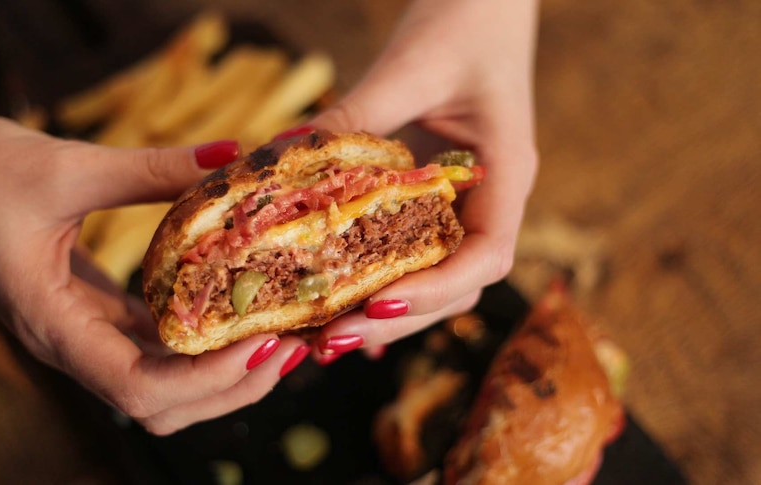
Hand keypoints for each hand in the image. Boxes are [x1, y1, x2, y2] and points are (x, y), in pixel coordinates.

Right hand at [0, 108, 309, 434]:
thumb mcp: (67, 166)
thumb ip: (151, 169)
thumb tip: (230, 157)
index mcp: (52, 324)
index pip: (140, 389)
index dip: (208, 380)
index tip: (264, 343)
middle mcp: (69, 342)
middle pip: (160, 404)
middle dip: (228, 386)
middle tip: (287, 345)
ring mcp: (80, 331)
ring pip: (158, 383)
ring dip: (218, 370)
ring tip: (273, 333)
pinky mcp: (89, 310)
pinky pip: (150, 344)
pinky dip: (195, 341)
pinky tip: (232, 310)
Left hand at [309, 0, 539, 358]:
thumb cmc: (465, 19)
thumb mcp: (410, 66)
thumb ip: (357, 115)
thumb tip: (282, 158)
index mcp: (507, 173)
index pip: (488, 255)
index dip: (435, 290)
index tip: (376, 306)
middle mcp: (490, 199)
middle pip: (455, 284)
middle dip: (396, 317)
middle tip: (329, 339)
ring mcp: (465, 201)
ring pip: (433, 275)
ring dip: (383, 308)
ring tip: (323, 334)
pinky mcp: (435, 194)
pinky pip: (411, 248)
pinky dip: (376, 279)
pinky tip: (336, 304)